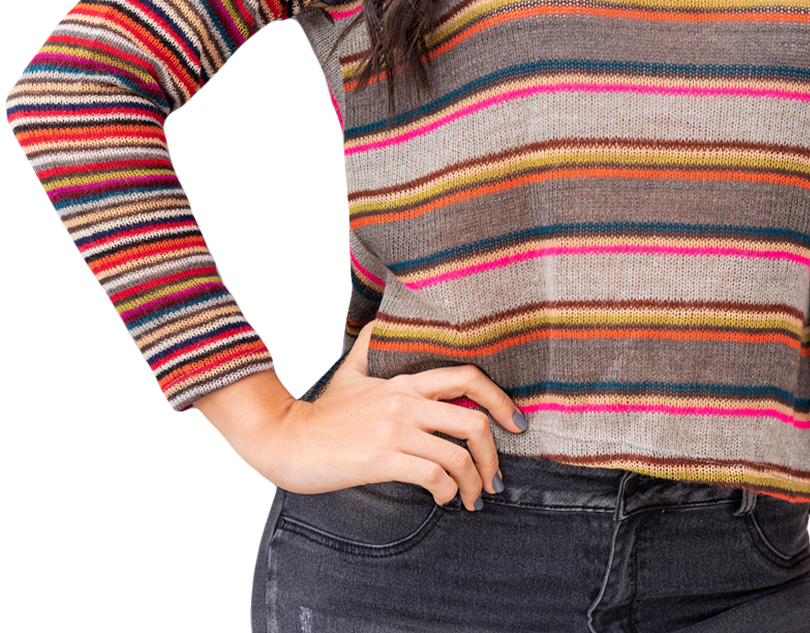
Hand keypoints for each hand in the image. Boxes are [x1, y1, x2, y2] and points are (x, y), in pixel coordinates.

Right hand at [193, 320, 527, 511]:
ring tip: (471, 497)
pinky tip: (443, 499)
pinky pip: (432, 477)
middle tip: (495, 476)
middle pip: (474, 422)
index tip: (516, 424)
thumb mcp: (350, 369)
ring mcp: (394, 430)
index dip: (501, 401)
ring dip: (473, 483)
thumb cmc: (323, 412)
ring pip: (457, 456)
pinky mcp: (381, 459)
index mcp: (405, 380)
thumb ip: (372, 344)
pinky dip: (447, 493)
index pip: (468, 379)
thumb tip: (383, 317)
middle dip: (494, 455)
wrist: (287, 440)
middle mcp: (405, 401)